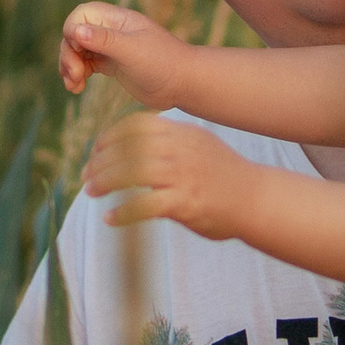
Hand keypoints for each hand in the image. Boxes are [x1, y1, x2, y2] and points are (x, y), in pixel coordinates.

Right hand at [60, 2, 187, 104]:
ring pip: (79, 51)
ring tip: (73, 85)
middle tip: (74, 75)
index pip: (82, 15)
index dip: (72, 31)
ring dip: (69, 66)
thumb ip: (104, 40)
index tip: (79, 50)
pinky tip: (76, 88)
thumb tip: (75, 31)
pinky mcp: (113, 65)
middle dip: (69, 54)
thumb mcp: (131, 50)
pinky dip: (77, 75)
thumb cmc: (163, 63)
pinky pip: (86, 65)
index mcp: (117, 20)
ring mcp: (112, 48)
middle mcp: (112, 31)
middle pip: (75, 34)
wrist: (185, 84)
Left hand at [82, 110, 247, 238]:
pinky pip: (144, 205)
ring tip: (90, 192)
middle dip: (102, 160)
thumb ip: (172, 143)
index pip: (137, 125)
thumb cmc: (226, 177)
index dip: (111, 136)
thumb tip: (136, 148)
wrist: (258, 200)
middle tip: (85, 176)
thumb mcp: (201, 146)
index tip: (96, 150)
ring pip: (132, 172)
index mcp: (184, 133)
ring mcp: (184, 175)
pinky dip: (124, 212)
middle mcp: (182, 149)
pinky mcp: (186, 202)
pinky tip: (111, 219)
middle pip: (129, 147)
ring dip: (106, 181)